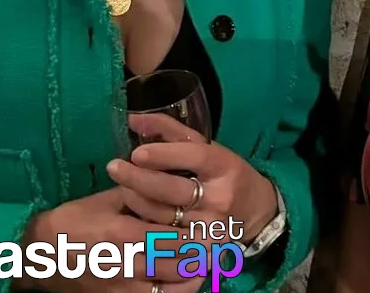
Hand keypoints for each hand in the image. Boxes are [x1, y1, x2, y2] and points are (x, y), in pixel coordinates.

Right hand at [13, 186, 201, 290]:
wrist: (40, 255)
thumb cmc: (75, 220)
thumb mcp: (107, 199)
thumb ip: (139, 191)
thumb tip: (169, 177)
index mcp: (125, 232)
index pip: (173, 231)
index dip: (198, 228)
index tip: (216, 219)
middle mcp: (128, 262)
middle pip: (178, 259)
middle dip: (202, 249)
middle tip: (221, 238)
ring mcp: (124, 285)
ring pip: (172, 282)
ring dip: (194, 271)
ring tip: (210, 258)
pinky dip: (177, 291)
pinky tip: (188, 280)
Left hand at [107, 114, 278, 244]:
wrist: (255, 213)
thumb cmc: (225, 173)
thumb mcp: (208, 148)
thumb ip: (172, 132)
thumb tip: (134, 119)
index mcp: (225, 166)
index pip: (195, 157)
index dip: (165, 154)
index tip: (137, 152)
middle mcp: (220, 197)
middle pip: (172, 189)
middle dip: (138, 178)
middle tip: (114, 167)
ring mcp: (209, 227)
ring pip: (161, 215)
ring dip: (135, 199)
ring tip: (121, 185)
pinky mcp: (200, 250)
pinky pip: (162, 238)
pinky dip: (143, 223)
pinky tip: (130, 212)